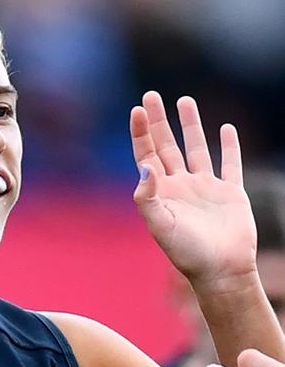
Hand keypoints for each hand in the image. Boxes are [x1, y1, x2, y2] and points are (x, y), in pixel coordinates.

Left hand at [130, 91, 256, 285]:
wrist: (220, 271)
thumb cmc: (187, 252)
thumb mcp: (161, 225)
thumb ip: (148, 198)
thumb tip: (144, 167)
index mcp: (160, 192)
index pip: (146, 154)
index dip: (141, 132)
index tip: (137, 109)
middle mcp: (179, 185)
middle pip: (166, 145)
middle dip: (158, 120)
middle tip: (151, 95)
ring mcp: (204, 187)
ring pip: (195, 148)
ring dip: (189, 125)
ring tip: (183, 100)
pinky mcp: (230, 192)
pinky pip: (229, 164)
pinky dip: (228, 146)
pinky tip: (225, 129)